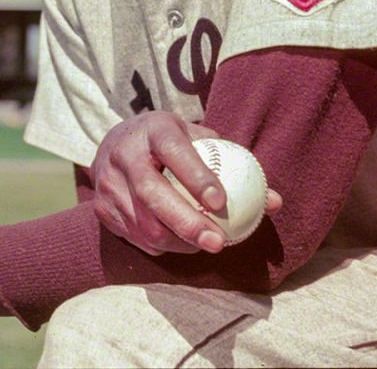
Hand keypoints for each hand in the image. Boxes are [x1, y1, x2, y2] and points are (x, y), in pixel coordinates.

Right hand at [90, 112, 281, 255]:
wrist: (117, 141)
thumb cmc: (170, 142)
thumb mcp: (197, 139)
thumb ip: (232, 164)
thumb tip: (275, 201)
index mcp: (154, 129)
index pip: (174, 151)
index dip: (196, 177)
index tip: (221, 202)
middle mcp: (124, 153)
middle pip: (152, 193)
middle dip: (186, 223)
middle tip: (218, 243)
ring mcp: (108, 182)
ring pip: (144, 224)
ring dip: (178, 241)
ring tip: (205, 244)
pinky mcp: (102, 207)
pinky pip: (136, 237)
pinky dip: (163, 246)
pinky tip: (181, 242)